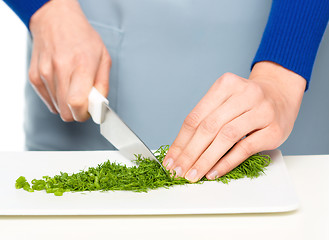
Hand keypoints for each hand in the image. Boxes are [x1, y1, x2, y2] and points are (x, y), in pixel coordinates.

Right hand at [28, 0, 110, 120]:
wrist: (56, 20)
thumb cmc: (82, 38)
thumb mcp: (104, 58)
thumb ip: (103, 85)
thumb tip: (99, 105)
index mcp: (81, 65)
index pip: (77, 103)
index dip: (84, 113)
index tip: (89, 110)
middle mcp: (60, 69)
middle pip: (66, 112)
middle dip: (77, 112)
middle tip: (84, 100)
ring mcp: (44, 73)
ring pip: (57, 108)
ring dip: (67, 104)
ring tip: (73, 86)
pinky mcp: (34, 77)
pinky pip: (48, 101)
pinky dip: (57, 99)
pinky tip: (63, 84)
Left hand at [163, 61, 305, 181]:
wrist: (281, 94)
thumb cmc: (247, 101)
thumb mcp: (225, 100)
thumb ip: (206, 119)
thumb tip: (181, 150)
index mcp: (225, 85)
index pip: (195, 117)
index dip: (180, 141)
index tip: (170, 159)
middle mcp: (244, 94)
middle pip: (208, 127)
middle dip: (189, 153)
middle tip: (178, 170)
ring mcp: (261, 111)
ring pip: (226, 137)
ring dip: (205, 159)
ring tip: (193, 174)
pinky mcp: (274, 129)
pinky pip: (245, 148)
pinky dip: (226, 162)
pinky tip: (214, 172)